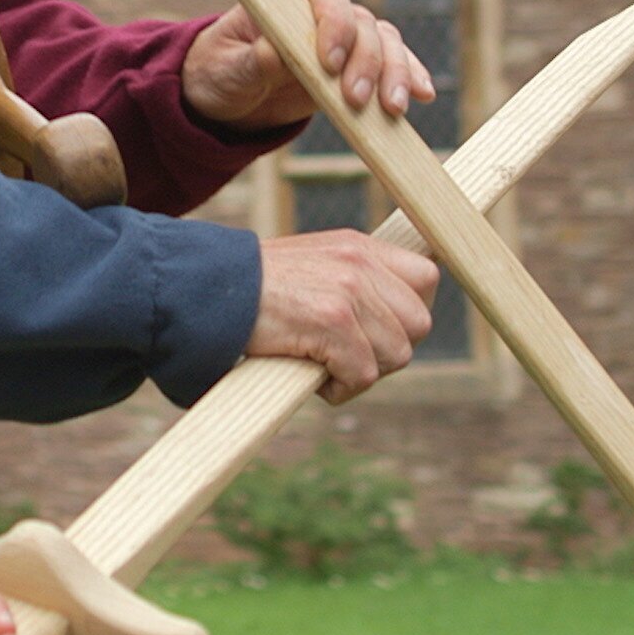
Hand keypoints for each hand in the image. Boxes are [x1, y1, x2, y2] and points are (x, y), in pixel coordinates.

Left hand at [184, 0, 435, 131]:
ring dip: (396, 72)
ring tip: (395, 108)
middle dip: (368, 61)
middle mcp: (322, 15)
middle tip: (358, 99)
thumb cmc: (219, 72)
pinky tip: (425, 96)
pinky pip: (392, 64)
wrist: (225, 97)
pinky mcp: (355, 68)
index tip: (330, 64)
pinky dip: (411, 76)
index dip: (335, 28)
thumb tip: (277, 52)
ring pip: (385, 44)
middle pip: (363, 24)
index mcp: (289, 1)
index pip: (326, 1)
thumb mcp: (227, 69)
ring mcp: (344, 41)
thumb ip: (253, 60)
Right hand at [250, 228, 439, 402]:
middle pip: (419, 323)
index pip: (426, 277)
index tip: (381, 332)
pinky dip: (340, 389)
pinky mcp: (333, 322)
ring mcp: (350, 292)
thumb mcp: (313, 266)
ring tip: (326, 366)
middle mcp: (361, 263)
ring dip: (364, 372)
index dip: (408, 314)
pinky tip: (313, 377)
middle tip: (349, 356)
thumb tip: (391, 321)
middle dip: (389, 349)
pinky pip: (363, 375)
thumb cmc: (253, 290)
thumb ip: (354, 281)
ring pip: (396, 354)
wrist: (206, 289)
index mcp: (359, 246)